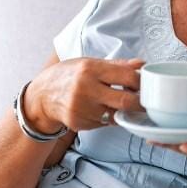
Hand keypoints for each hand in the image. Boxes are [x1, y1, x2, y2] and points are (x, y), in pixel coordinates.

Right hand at [26, 57, 144, 131]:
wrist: (41, 95)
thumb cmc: (69, 75)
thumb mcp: (90, 63)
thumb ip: (118, 65)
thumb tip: (142, 64)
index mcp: (91, 69)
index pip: (128, 77)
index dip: (141, 82)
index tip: (145, 84)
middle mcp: (86, 89)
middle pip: (126, 101)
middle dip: (140, 103)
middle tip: (144, 101)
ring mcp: (82, 109)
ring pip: (116, 115)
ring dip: (124, 112)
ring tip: (122, 104)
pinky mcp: (79, 123)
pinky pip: (104, 124)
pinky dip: (109, 118)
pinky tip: (103, 110)